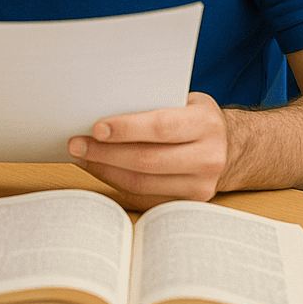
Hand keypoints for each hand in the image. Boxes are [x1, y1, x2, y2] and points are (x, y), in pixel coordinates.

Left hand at [68, 92, 228, 210]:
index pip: (161, 127)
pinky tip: (98, 168)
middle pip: (147, 160)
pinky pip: (144, 196)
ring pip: (143, 183)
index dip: (126, 128)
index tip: (95, 128)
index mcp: (206, 123)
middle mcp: (209, 157)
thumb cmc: (191, 115)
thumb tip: (99, 106)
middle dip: (106, 152)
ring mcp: (201, 186)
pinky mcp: (188, 204)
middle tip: (76, 143)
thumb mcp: (181, 99)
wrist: (226, 146)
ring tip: (81, 156)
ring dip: (105, 169)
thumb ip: (152, 103)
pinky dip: (116, 182)